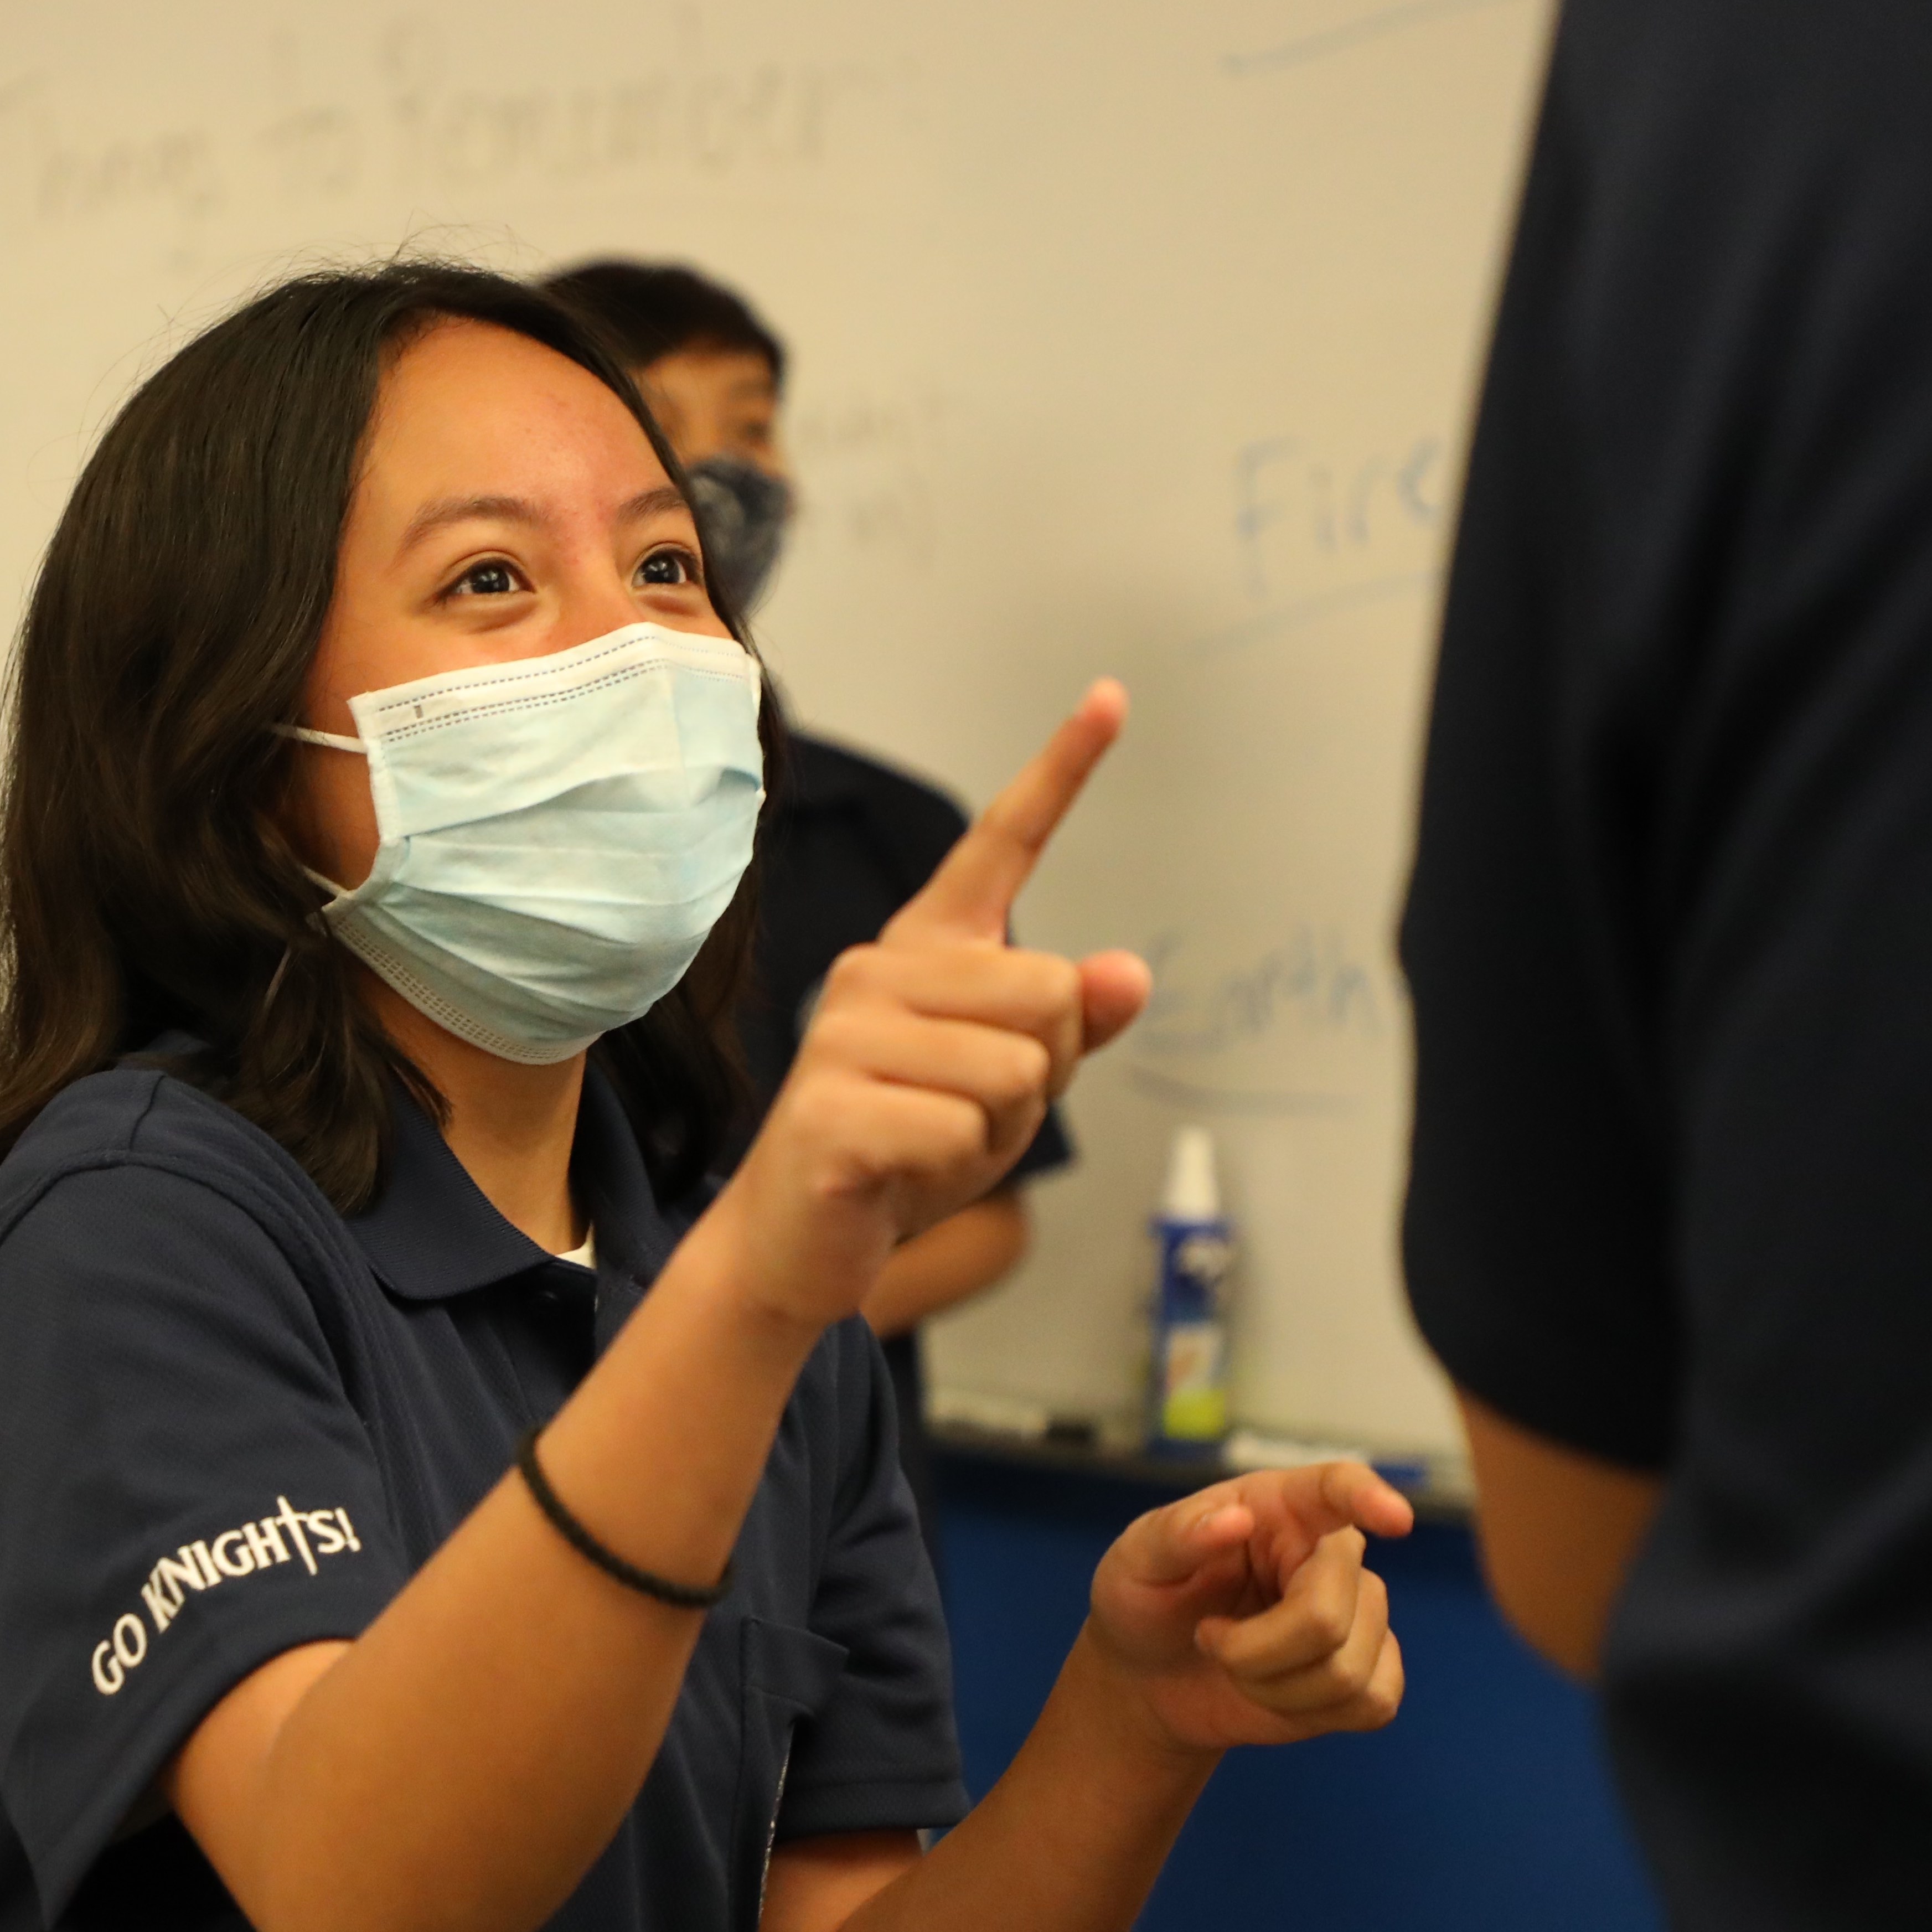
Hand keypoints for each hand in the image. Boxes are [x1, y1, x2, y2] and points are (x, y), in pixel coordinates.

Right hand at [706, 682, 1154, 1332]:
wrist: (805, 1237)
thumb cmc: (908, 1147)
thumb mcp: (1011, 1084)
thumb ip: (1072, 1026)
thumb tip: (1126, 972)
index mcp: (925, 949)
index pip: (1001, 845)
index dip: (1061, 770)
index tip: (1111, 694)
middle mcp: (876, 968)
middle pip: (1047, 993)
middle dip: (1040, 1074)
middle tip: (967, 1110)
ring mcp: (842, 1033)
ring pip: (1015, 1069)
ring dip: (996, 1131)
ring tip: (931, 1142)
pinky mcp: (827, 1107)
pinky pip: (959, 1130)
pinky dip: (951, 1168)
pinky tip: (900, 1173)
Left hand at [1085, 1463, 1416, 1751]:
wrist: (1148, 1676)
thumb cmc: (1144, 1601)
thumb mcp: (1134, 1560)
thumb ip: (1176, 1535)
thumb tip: (1233, 1519)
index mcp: (1279, 1507)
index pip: (1338, 1488)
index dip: (1370, 1498)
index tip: (1395, 1519)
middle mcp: (1330, 1555)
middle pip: (1329, 1613)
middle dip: (1253, 1651)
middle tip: (1209, 1639)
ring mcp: (1359, 1615)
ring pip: (1348, 1669)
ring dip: (1271, 1686)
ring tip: (1235, 1664)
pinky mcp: (1369, 1674)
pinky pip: (1373, 1704)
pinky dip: (1307, 1713)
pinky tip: (1272, 1693)